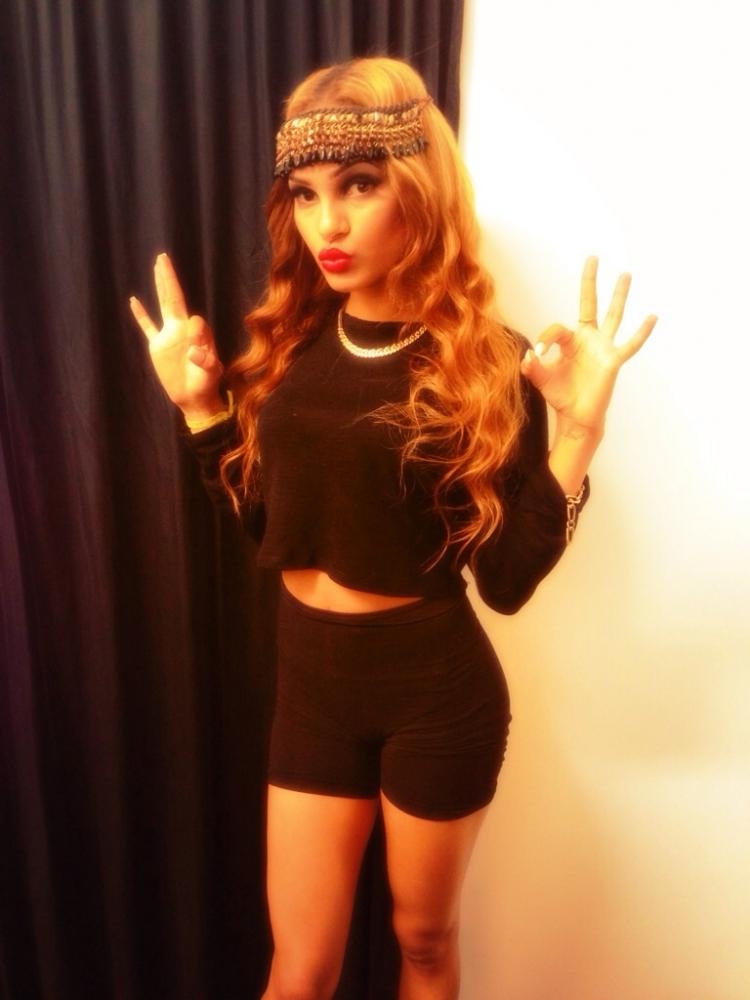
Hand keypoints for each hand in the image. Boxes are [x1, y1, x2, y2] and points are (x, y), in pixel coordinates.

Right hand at [130, 253, 223, 417]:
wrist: (194, 397)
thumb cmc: (207, 383)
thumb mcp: (210, 371)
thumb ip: (204, 358)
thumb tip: (194, 346)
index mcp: (196, 332)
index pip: (194, 319)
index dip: (195, 330)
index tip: (196, 351)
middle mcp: (181, 328)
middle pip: (174, 297)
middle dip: (169, 278)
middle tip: (163, 258)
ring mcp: (168, 335)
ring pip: (161, 305)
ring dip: (159, 286)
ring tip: (157, 267)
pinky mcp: (157, 346)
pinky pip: (147, 327)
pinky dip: (140, 315)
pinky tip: (134, 300)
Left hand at [520, 256, 656, 435]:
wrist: (575, 417)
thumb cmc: (561, 396)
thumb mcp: (541, 380)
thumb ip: (532, 368)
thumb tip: (528, 356)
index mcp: (570, 342)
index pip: (556, 329)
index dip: (544, 339)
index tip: (537, 355)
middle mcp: (588, 339)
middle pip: (590, 304)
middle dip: (589, 282)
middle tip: (592, 257)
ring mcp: (603, 348)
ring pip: (613, 316)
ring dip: (619, 296)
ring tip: (625, 275)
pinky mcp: (613, 361)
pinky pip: (630, 345)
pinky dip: (641, 332)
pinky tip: (652, 317)